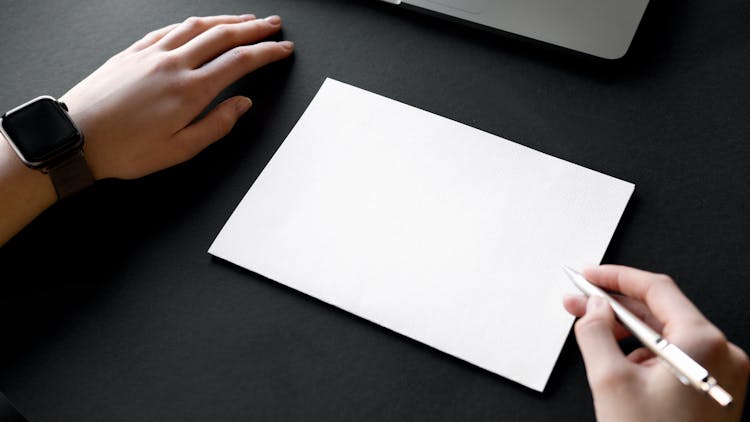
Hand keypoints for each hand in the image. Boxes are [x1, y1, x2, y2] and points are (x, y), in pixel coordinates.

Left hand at [60, 14, 293, 179]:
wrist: (75, 138)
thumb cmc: (123, 150)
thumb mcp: (180, 150)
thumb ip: (217, 125)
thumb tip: (242, 105)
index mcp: (190, 91)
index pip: (240, 62)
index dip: (267, 53)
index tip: (282, 49)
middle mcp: (173, 65)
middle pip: (223, 36)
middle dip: (254, 29)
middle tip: (273, 25)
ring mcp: (151, 54)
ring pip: (196, 26)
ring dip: (226, 20)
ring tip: (245, 20)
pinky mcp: (132, 52)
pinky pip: (168, 28)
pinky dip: (191, 23)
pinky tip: (198, 24)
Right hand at [563, 265, 748, 421]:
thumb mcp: (610, 382)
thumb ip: (594, 332)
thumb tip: (591, 307)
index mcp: (703, 343)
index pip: (656, 288)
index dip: (616, 277)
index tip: (588, 275)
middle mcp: (722, 354)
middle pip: (661, 311)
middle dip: (614, 306)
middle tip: (578, 302)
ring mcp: (722, 373)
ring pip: (666, 335)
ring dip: (625, 331)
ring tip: (591, 334)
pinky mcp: (713, 389)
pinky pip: (675, 356)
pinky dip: (643, 353)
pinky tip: (616, 361)